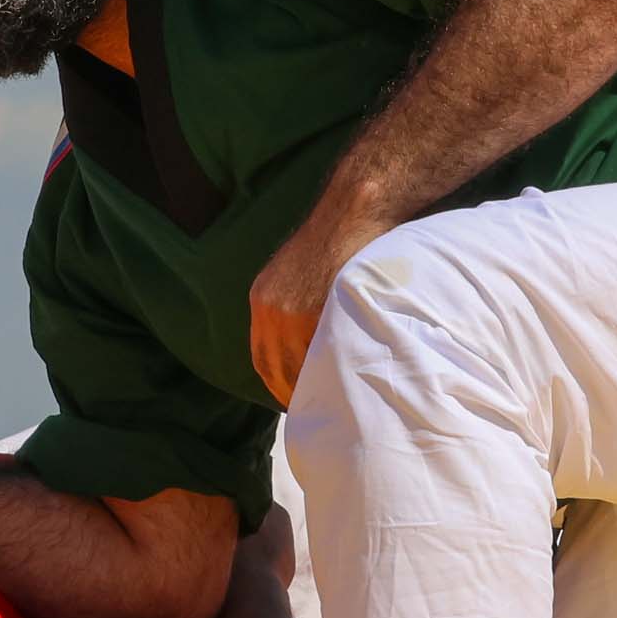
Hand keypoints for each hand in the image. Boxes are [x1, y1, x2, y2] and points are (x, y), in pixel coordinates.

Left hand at [248, 201, 394, 408]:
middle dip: (294, 390)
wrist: (354, 210)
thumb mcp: (295, 271)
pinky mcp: (320, 310)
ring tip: (335, 400)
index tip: (293, 397)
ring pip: (301, 364)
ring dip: (316, 383)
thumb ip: (291, 305)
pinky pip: (324, 351)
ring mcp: (294, 310)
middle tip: (316, 407)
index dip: (277, 381)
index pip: (261, 356)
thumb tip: (302, 341)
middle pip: (277, 367)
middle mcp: (270, 307)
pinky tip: (347, 378)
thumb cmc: (336, 236)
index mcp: (262, 297)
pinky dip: (334, 367)